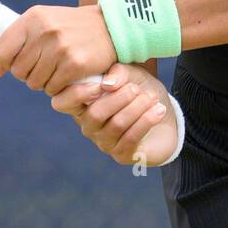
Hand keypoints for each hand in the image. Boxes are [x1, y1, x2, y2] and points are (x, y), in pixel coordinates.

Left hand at [0, 4, 118, 95]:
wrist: (111, 28)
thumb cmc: (72, 28)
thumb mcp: (44, 24)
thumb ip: (16, 44)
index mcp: (34, 17)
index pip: (3, 49)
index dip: (5, 63)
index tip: (12, 66)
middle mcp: (45, 31)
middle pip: (19, 71)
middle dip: (29, 74)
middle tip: (44, 66)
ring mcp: (60, 48)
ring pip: (35, 83)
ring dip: (44, 82)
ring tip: (57, 70)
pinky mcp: (74, 65)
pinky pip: (53, 89)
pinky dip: (58, 87)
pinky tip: (67, 76)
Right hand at [49, 62, 177, 166]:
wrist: (165, 114)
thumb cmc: (139, 90)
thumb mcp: (130, 74)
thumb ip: (117, 72)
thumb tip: (108, 84)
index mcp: (82, 103)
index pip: (62, 102)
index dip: (77, 93)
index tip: (101, 83)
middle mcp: (88, 125)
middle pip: (95, 115)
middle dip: (118, 99)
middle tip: (136, 89)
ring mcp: (104, 142)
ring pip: (116, 125)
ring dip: (137, 108)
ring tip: (151, 98)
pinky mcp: (122, 154)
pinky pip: (131, 138)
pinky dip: (146, 121)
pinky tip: (159, 110)